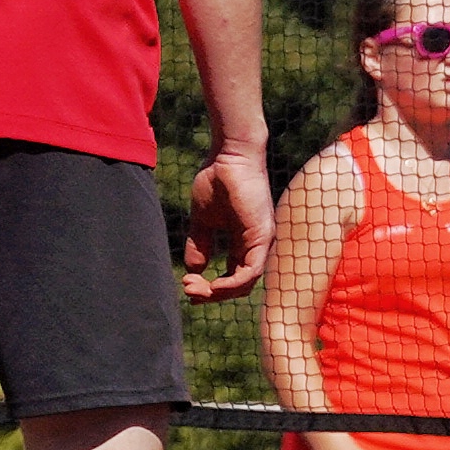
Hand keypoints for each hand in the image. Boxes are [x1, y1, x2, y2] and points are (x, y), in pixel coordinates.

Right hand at [173, 144, 276, 302]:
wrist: (229, 155)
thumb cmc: (218, 180)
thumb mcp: (203, 220)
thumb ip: (200, 244)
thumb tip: (194, 270)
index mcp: (244, 242)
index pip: (233, 278)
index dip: (210, 289)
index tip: (187, 287)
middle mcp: (256, 246)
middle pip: (239, 286)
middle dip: (211, 294)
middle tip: (188, 290)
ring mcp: (261, 241)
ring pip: (246, 283)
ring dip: (219, 292)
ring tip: (195, 289)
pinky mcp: (262, 236)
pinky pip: (251, 271)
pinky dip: (231, 284)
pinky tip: (212, 286)